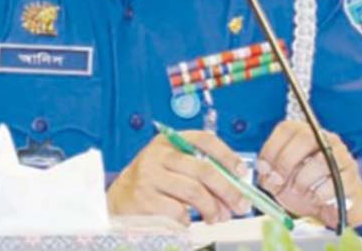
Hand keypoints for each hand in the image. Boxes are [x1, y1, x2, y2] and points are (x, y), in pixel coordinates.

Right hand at [107, 130, 252, 225]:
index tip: (241, 172)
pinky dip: (189, 220)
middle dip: (228, 191)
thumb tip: (235, 187)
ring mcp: (149, 176)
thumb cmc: (155, 181)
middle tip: (240, 206)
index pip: (204, 140)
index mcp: (170, 141)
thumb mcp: (173, 165)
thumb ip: (200, 169)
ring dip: (212, 209)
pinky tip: (188, 220)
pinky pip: (178, 211)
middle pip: (203, 171)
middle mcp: (158, 154)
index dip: (227, 155)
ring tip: (218, 218)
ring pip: (194, 192)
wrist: (120, 197)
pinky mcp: (144, 199)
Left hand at [256, 120, 361, 228]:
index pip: (286, 129)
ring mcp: (341, 156)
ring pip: (320, 160)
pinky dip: (318, 194)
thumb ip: (270, 174)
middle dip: (285, 162)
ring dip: (302, 180)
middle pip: (305, 137)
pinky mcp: (352, 177)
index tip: (264, 169)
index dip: (271, 149)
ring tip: (298, 190)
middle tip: (277, 181)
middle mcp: (324, 139)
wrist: (333, 204)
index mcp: (304, 134)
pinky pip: (335, 183)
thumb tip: (266, 172)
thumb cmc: (304, 186)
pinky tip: (314, 198)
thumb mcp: (282, 179)